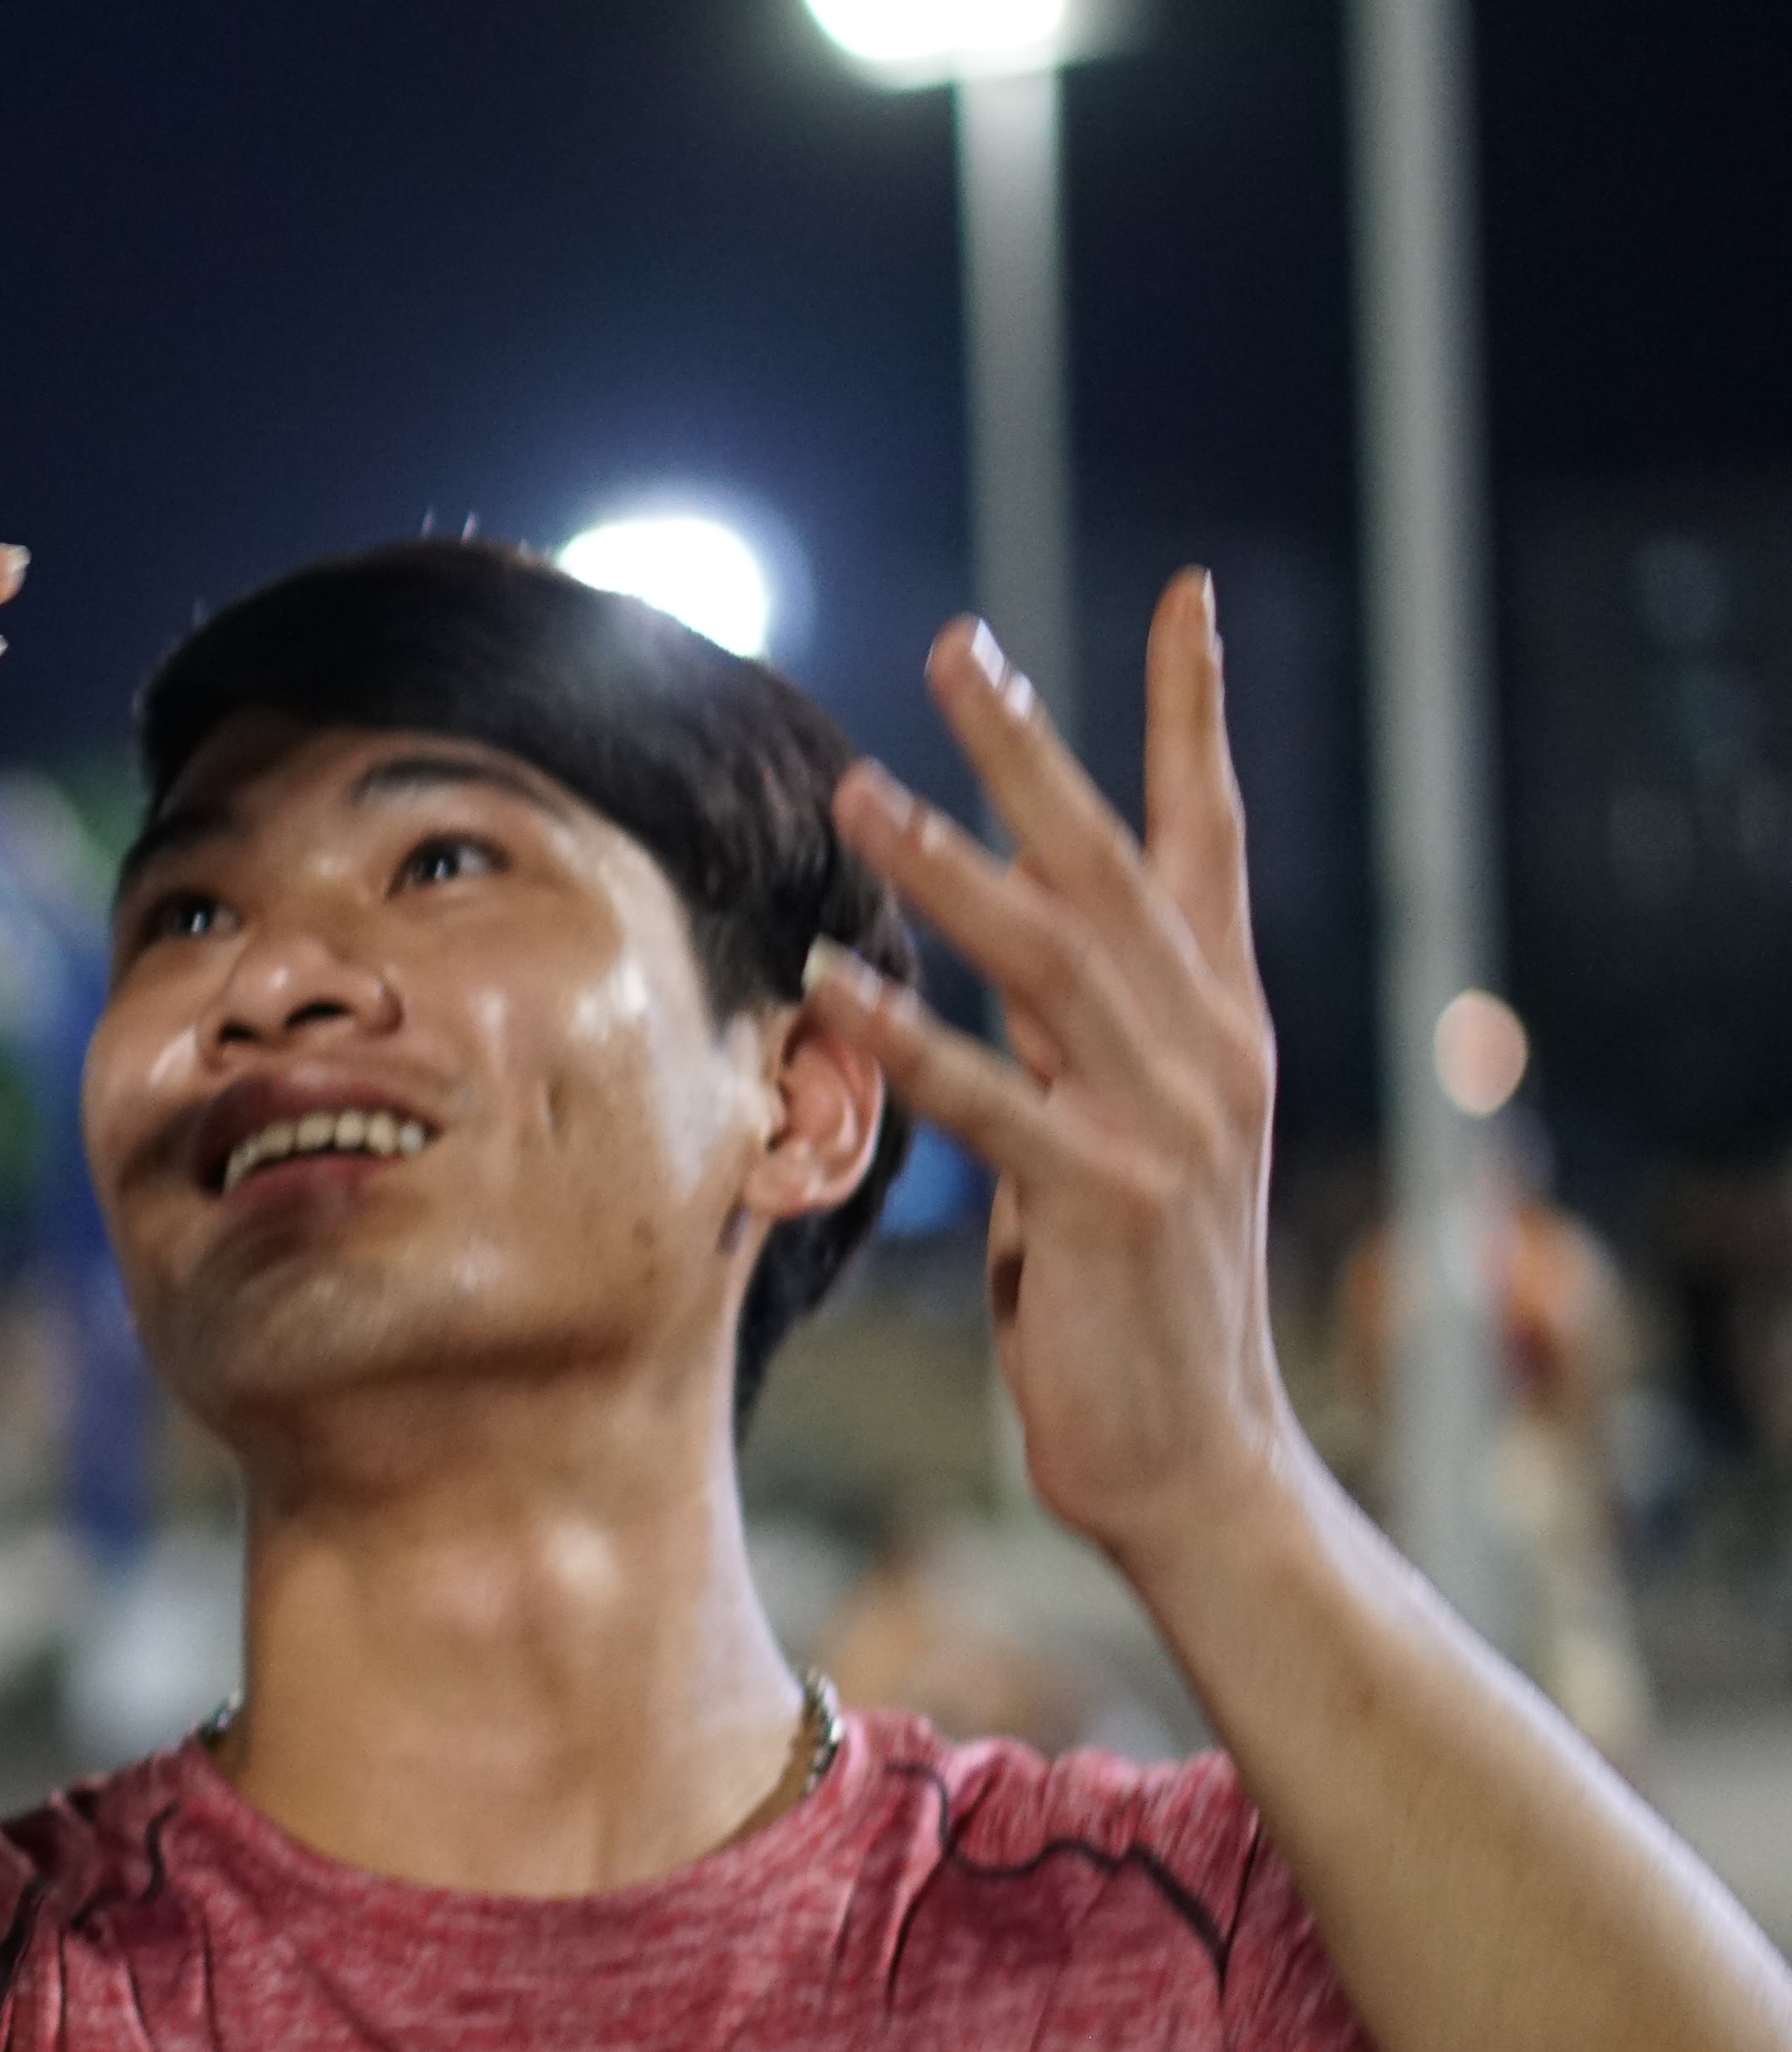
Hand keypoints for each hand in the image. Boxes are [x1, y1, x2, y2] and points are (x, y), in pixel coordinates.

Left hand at [798, 575, 1307, 1567]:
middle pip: (1111, 862)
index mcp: (1218, 1022)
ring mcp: (1166, 1123)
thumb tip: (1003, 967)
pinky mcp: (1107, 1200)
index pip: (1207, 834)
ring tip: (854, 792)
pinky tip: (833, 985)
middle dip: (1032, 748)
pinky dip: (910, 1039)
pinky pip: (990, 1101)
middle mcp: (1209, 1048)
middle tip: (961, 641)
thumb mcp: (1116, 1140)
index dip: (1193, 712)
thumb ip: (1072, 1048)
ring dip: (946, 869)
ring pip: (1048, 960)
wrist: (1198, 1455)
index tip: (1183, 596)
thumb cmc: (1133, 1299)